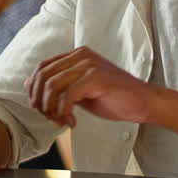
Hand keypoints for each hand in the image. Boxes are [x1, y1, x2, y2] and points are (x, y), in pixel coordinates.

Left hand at [25, 46, 158, 127]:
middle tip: (48, 116)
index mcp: (77, 55)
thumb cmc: (115, 98)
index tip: (38, 107)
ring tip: (61, 120)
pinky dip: (64, 112)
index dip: (34, 88)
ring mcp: (89, 65)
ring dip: (51, 108)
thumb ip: (62, 87)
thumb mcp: (82, 89)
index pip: (43, 67)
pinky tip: (72, 122)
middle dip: (39, 100)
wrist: (144, 102)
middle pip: (44, 75)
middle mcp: (81, 55)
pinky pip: (67, 96)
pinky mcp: (95, 78)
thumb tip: (35, 94)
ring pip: (52, 86)